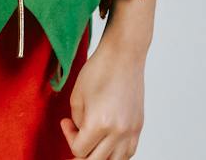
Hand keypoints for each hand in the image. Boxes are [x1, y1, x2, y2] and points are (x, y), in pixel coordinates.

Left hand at [60, 34, 147, 159]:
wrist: (124, 55)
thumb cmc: (100, 70)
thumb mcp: (77, 97)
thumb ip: (76, 122)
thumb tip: (80, 135)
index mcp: (99, 123)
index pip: (79, 150)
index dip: (69, 137)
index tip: (66, 123)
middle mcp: (118, 131)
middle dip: (82, 153)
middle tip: (76, 141)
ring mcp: (131, 130)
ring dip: (100, 156)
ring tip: (92, 144)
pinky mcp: (139, 126)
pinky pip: (129, 152)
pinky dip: (117, 154)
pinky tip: (108, 144)